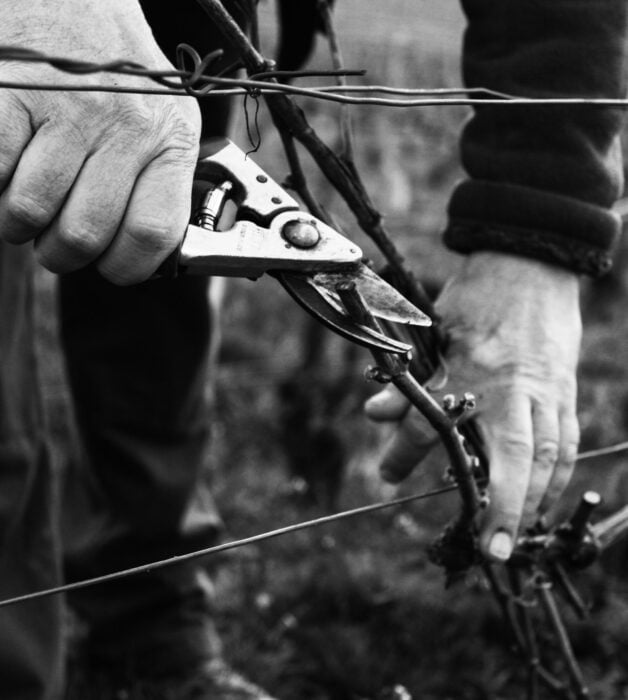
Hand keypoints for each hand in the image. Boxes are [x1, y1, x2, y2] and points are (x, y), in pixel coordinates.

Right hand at [0, 0, 200, 283]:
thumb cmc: (124, 77)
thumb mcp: (168, 126)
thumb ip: (160, 187)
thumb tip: (135, 255)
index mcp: (170, 146)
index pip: (152, 234)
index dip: (125, 267)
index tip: (108, 265)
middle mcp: (126, 131)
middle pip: (84, 234)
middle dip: (60, 256)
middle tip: (54, 243)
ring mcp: (70, 113)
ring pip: (31, 210)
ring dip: (16, 226)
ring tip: (21, 212)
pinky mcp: (16, 94)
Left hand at [365, 252, 581, 561]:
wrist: (530, 264)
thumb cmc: (478, 298)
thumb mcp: (434, 332)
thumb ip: (408, 378)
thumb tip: (375, 414)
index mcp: (470, 369)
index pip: (431, 422)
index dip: (405, 452)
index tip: (387, 477)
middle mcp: (511, 387)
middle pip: (511, 457)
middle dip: (502, 507)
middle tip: (490, 550)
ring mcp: (544, 391)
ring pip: (546, 457)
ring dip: (532, 501)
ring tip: (515, 536)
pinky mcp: (564, 391)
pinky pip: (566, 442)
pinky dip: (558, 477)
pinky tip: (546, 499)